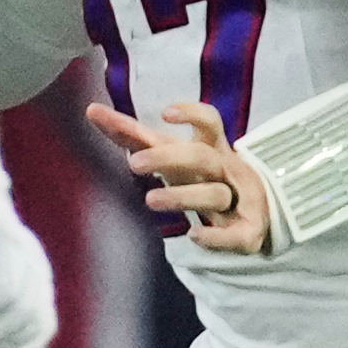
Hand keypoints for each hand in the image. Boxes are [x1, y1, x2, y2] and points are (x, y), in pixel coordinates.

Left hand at [88, 98, 271, 253]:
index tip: (165, 114)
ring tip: (149, 200)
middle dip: (169, 158)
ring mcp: (238, 201)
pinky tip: (194, 236)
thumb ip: (135, 136)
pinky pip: (233, 235)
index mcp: (211, 149)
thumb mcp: (173, 155)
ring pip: (214, 194)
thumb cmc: (202, 178)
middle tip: (134, 164)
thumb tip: (93, 111)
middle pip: (201, 157)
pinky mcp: (246, 232)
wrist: (255, 215)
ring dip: (182, 196)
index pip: (208, 121)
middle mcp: (224, 171)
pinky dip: (214, 237)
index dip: (192, 114)